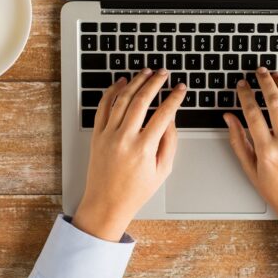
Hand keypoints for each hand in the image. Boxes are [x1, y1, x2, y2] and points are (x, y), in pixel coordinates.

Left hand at [73, 68, 186, 240]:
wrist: (106, 204)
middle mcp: (124, 139)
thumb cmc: (135, 191)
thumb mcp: (162, 170)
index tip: (180, 88)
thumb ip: (169, 142)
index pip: (163, 114)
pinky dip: (111, 92)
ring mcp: (108, 136)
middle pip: (141, 101)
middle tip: (163, 73)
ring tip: (146, 72)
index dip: (174, 98)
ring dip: (135, 82)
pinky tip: (121, 82)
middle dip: (155, 82)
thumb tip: (171, 118)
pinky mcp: (97, 135)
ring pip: (122, 99)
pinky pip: (103, 107)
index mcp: (143, 149)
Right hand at [223, 67, 277, 254]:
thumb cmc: (277, 191)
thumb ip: (238, 141)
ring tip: (275, 74)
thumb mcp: (250, 170)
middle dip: (265, 82)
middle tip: (259, 72)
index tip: (241, 85)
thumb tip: (229, 118)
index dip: (245, 95)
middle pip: (275, 102)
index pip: (253, 113)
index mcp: (267, 151)